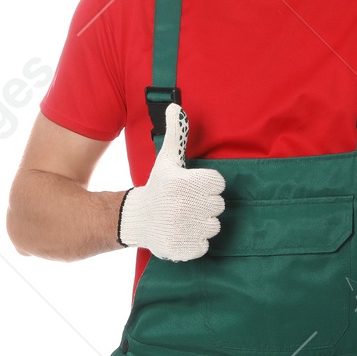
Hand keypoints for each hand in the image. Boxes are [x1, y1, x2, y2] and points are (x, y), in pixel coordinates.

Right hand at [118, 104, 225, 260]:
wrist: (137, 217)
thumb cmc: (158, 185)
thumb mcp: (166, 159)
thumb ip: (176, 133)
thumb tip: (174, 105)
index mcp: (184, 182)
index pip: (219, 184)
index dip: (208, 185)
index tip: (194, 186)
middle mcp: (184, 205)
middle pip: (219, 206)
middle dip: (206, 204)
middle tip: (188, 202)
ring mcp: (182, 229)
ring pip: (214, 227)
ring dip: (202, 223)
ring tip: (185, 217)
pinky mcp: (182, 249)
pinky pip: (205, 246)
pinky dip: (196, 242)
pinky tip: (182, 232)